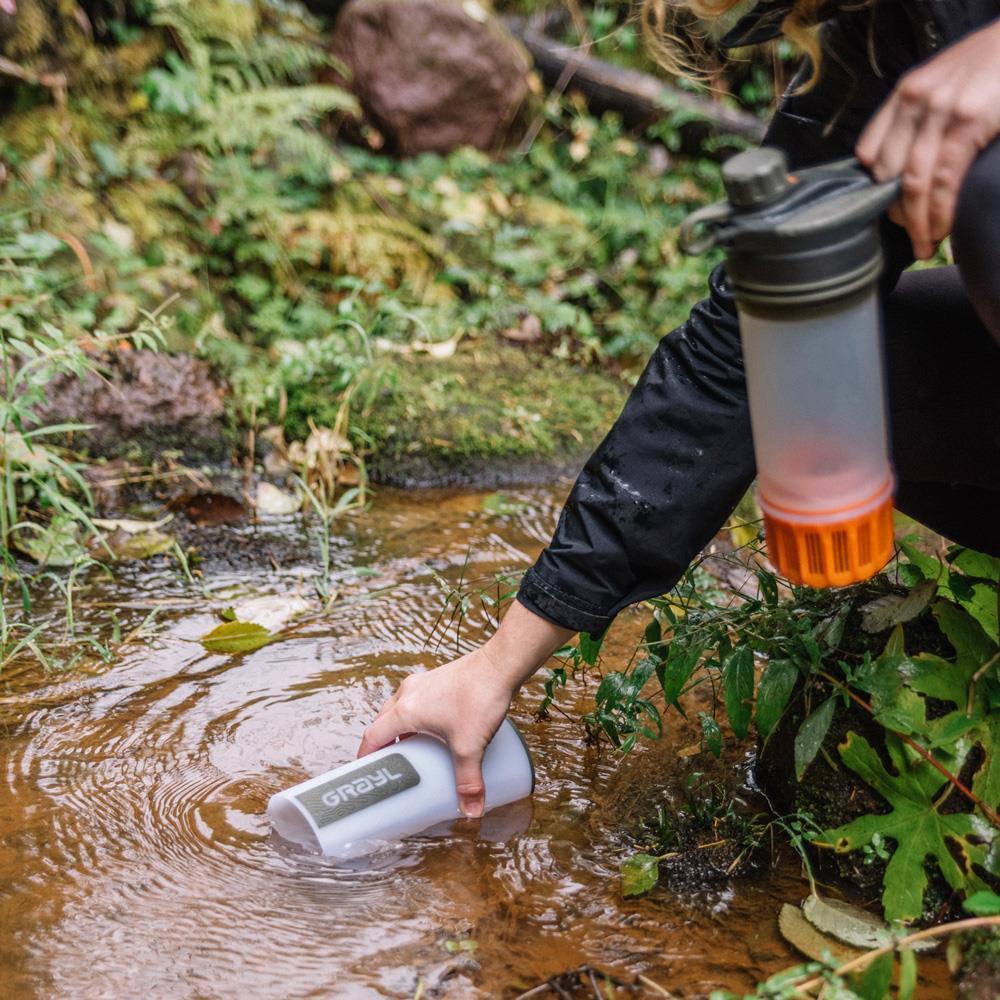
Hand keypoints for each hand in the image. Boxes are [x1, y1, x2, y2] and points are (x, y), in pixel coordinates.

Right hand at [357, 600, 572, 816]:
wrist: (499, 665)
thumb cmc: (479, 696)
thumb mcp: (470, 745)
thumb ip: (468, 780)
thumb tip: (470, 810)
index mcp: (405, 710)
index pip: (373, 736)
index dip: (366, 756)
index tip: (365, 771)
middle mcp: (408, 693)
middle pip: (383, 721)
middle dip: (383, 744)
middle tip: (390, 764)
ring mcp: (422, 683)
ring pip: (399, 709)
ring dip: (400, 729)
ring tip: (412, 749)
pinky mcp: (436, 679)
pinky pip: (415, 701)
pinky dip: (416, 717)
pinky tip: (434, 729)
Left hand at [856, 19, 999, 259]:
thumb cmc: (992, 65)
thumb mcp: (945, 83)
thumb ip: (922, 120)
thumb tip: (909, 171)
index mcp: (904, 93)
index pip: (868, 152)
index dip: (875, 189)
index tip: (886, 212)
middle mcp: (914, 101)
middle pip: (887, 174)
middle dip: (897, 214)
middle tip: (911, 236)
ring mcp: (939, 111)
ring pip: (913, 184)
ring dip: (918, 224)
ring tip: (925, 244)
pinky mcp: (967, 122)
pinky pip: (943, 180)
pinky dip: (941, 212)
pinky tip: (944, 228)